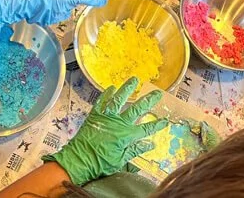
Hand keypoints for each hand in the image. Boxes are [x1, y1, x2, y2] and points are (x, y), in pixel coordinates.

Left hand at [50, 77, 167, 185]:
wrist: (79, 160)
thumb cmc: (100, 163)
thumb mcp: (120, 160)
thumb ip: (135, 150)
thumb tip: (150, 145)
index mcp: (126, 136)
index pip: (146, 129)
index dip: (156, 125)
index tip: (165, 120)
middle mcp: (118, 123)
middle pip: (136, 109)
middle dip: (148, 100)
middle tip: (157, 93)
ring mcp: (106, 117)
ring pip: (119, 99)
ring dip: (127, 89)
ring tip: (134, 79)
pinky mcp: (95, 115)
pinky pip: (101, 101)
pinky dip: (106, 94)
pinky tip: (111, 87)